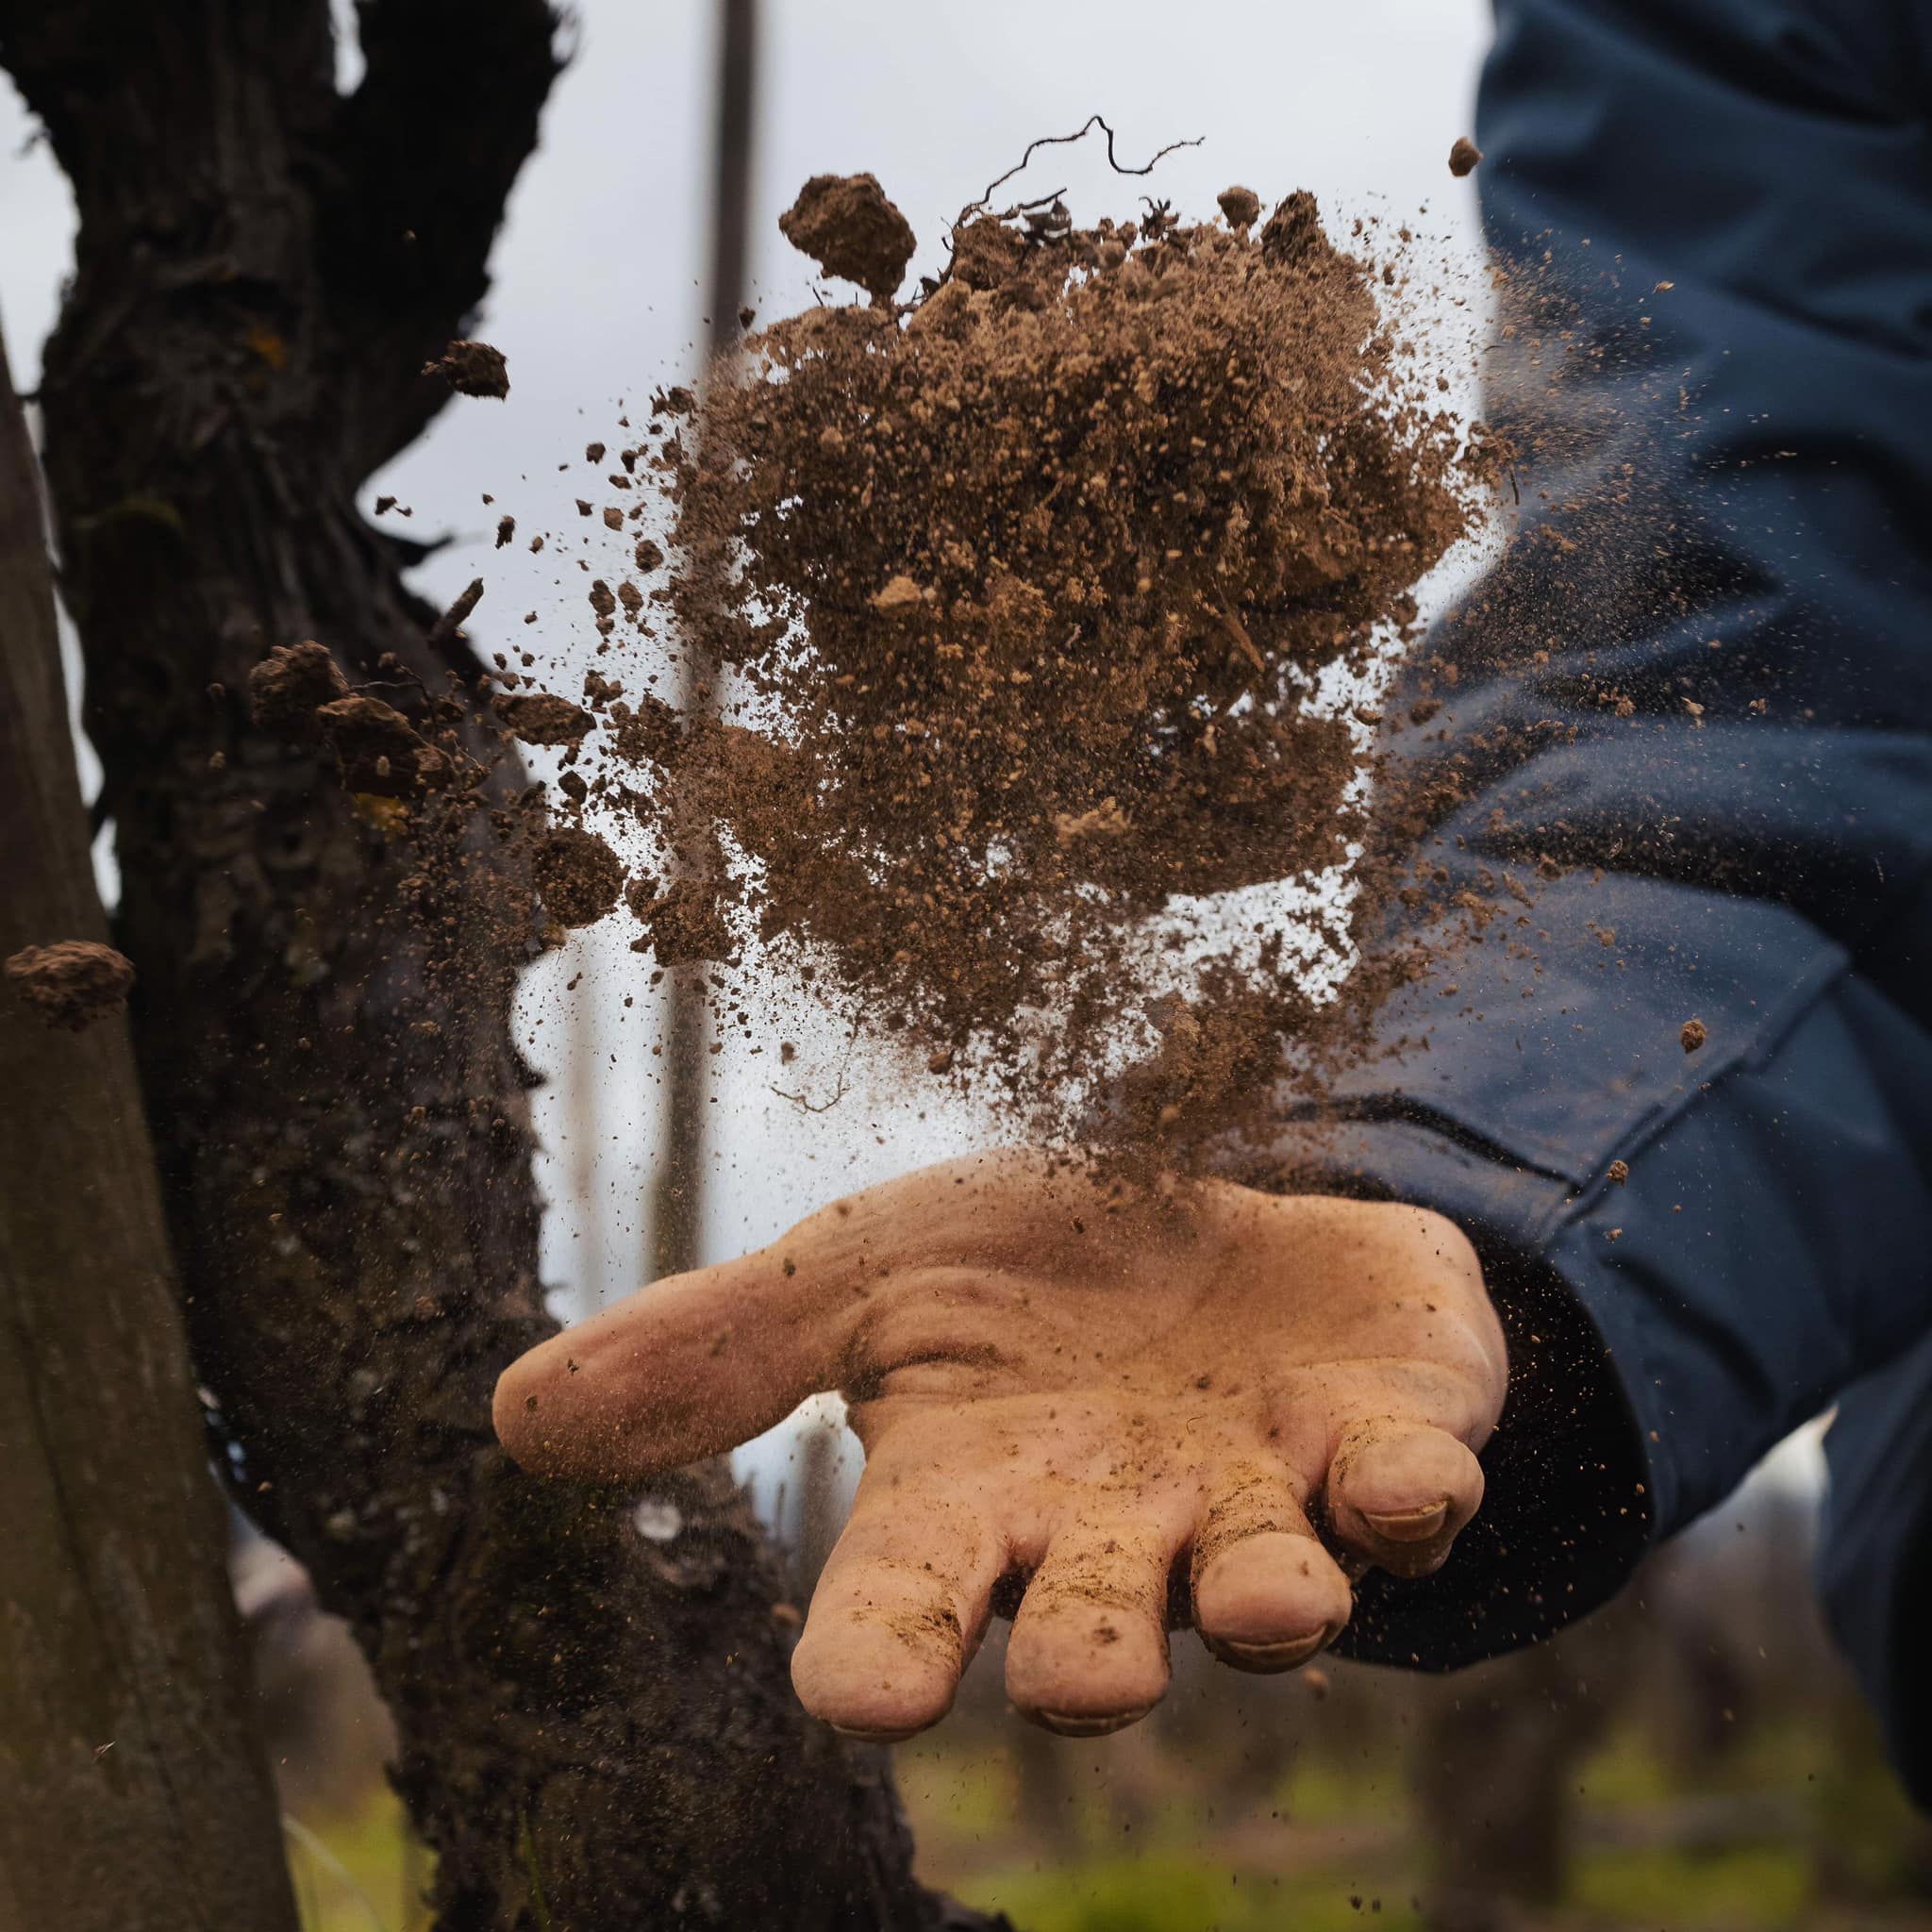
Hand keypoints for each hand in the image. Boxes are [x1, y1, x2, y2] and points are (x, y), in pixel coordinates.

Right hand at [494, 1151, 1504, 1740]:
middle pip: (1092, 1628)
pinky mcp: (1380, 1438)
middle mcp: (1113, 1528)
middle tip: (1080, 1680)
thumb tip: (511, 1417)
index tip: (857, 1697)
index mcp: (973, 1493)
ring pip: (1259, 1586)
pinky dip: (1410, 1493)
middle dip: (1089, 1657)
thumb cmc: (1026, 1270)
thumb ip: (721, 1349)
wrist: (1207, 1203)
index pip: (908, 1597)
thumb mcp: (870, 1270)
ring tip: (1270, 1607)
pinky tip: (1403, 1481)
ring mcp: (1257, 1496)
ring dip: (1264, 1601)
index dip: (888, 1648)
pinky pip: (1407, 1489)